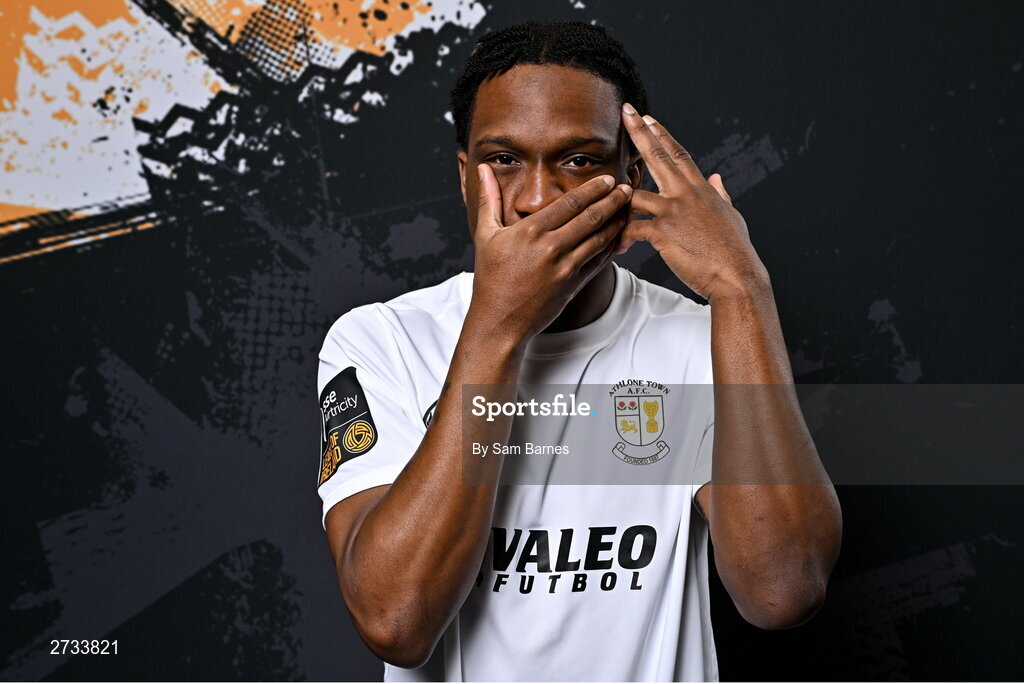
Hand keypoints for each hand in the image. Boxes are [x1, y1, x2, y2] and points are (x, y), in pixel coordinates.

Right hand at [470, 164, 632, 343]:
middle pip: (591, 217)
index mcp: (530, 231)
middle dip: (612, 201)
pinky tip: (617, 237)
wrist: (499, 321)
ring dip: (616, 222)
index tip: (606, 179)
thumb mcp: (485, 235)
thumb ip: (488, 199)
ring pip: (599, 239)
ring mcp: (565, 268)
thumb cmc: (490, 278)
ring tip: (628, 209)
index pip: (570, 203)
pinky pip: (598, 262)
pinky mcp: (573, 285)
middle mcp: (551, 248)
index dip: (593, 189)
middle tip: (626, 188)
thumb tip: (483, 169)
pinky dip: (610, 247)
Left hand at [617, 103, 767, 301]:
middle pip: (659, 157)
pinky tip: (619, 249)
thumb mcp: (730, 216)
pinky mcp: (664, 233)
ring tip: (601, 202)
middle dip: (640, 132)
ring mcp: (674, 212)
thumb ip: (719, 195)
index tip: (649, 118)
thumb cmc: (734, 252)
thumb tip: (716, 178)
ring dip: (617, 199)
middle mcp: (687, 195)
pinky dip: (622, 238)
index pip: (679, 155)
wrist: (737, 276)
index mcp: (701, 190)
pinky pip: (633, 229)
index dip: (663, 135)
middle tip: (626, 112)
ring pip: (636, 194)